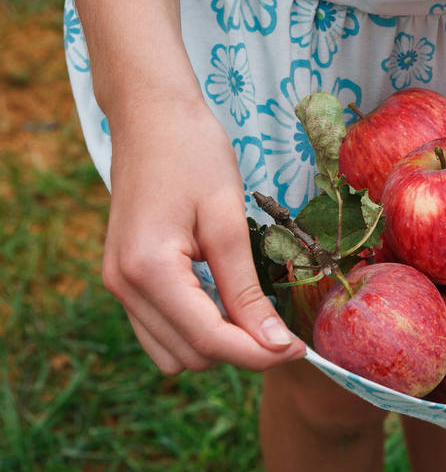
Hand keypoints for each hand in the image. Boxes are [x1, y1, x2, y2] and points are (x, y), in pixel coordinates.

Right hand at [101, 94, 306, 373]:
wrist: (151, 117)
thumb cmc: (194, 154)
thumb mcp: (229, 221)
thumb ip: (247, 290)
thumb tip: (276, 344)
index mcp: (148, 270)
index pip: (209, 340)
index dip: (259, 353)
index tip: (300, 348)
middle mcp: (124, 287)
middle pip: (191, 354)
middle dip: (240, 349)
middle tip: (282, 325)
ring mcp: (119, 286)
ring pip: (172, 353)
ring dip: (217, 344)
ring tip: (253, 310)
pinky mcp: (124, 280)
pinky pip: (161, 331)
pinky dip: (196, 329)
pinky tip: (226, 301)